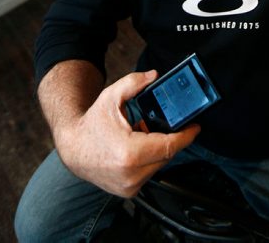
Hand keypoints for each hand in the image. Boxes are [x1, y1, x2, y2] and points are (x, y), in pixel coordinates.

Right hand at [55, 70, 200, 196]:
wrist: (73, 148)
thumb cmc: (92, 124)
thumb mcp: (111, 97)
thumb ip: (134, 83)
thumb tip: (154, 76)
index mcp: (129, 153)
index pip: (169, 146)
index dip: (185, 136)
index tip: (195, 127)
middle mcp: (131, 174)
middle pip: (166, 155)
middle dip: (169, 139)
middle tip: (163, 125)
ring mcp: (129, 186)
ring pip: (159, 165)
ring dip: (158, 150)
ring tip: (143, 135)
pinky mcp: (128, 192)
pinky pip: (149, 173)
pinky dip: (149, 160)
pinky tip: (139, 148)